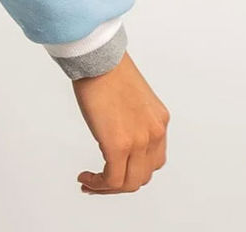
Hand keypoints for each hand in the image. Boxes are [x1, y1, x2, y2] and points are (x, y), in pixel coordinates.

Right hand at [72, 50, 168, 193]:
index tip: (112, 168)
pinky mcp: (119, 145)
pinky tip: (86, 178)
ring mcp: (139, 141)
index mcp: (159, 122)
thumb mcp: (130, 96)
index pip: (152, 159)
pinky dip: (99, 184)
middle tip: (99, 182)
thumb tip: (113, 129)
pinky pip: (113, 179)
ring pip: (129, 183)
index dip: (132, 169)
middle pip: (142, 175)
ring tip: (90, 182)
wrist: (98, 57)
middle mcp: (154, 134)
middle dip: (119, 184)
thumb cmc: (106, 67)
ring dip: (108, 188)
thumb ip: (130, 117)